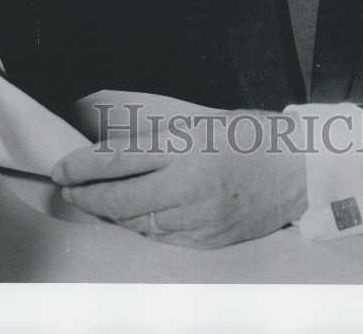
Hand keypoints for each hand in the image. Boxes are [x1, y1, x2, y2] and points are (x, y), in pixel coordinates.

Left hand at [51, 109, 307, 248]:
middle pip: (118, 198)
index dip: (82, 166)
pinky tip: (131, 217)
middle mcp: (189, 184)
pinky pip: (160, 237)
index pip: (117, 159)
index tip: (63, 168)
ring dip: (110, 212)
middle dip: (86, 194)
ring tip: (95, 201)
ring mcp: (198, 217)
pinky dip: (140, 227)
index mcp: (187, 145)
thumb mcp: (201, 121)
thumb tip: (110, 143)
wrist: (299, 170)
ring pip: (135, 222)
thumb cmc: (252, 137)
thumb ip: (156, 134)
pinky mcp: (206, 240)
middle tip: (69, 187)